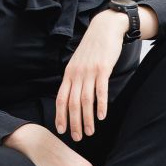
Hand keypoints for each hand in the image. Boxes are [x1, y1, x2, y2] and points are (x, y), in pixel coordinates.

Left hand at [55, 9, 129, 141]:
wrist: (105, 28)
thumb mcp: (78, 62)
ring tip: (89, 132)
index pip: (61, 98)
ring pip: (85, 100)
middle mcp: (76, 74)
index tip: (62, 130)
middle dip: (74, 123)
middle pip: (72, 103)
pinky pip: (100, 90)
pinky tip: (101, 116)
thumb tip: (72, 96)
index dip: (60, 115)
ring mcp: (89, 71)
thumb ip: (75, 78)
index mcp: (69, 74)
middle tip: (77, 138)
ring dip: (87, 118)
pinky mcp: (103, 69)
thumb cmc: (93, 47)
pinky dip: (100, 105)